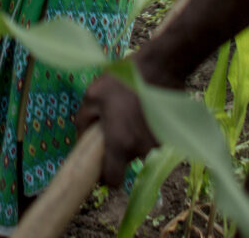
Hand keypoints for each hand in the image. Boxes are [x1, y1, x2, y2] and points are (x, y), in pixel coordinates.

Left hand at [77, 72, 160, 186]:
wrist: (159, 67)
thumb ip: (82, 123)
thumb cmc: (122, 81)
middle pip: (126, 161)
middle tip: (114, 125)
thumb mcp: (92, 96)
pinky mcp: (168, 135)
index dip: (106, 176)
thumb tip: (80, 141)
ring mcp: (156, 143)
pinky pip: (150, 140)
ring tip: (129, 114)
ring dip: (133, 138)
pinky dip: (145, 131)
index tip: (102, 163)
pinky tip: (142, 111)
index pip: (114, 181)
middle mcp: (140, 149)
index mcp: (119, 143)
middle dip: (118, 148)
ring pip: (139, 150)